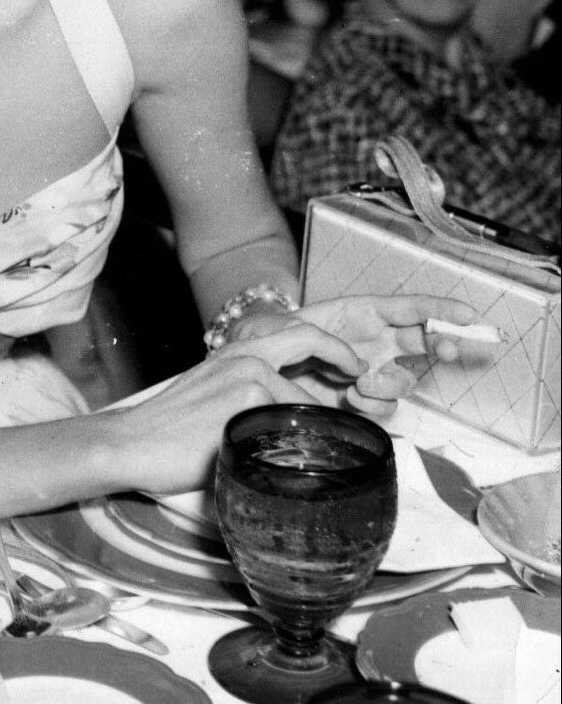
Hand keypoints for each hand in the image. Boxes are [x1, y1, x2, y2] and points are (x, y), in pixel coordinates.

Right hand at [109, 324, 370, 494]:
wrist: (133, 443)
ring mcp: (250, 376)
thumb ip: (247, 394)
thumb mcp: (211, 396)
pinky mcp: (249, 400)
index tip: (350, 365)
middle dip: (342, 356)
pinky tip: (290, 458)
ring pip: (304, 397)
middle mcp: (245, 356)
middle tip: (359, 378)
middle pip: (309, 341)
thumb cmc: (168, 430)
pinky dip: (299, 441)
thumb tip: (285, 417)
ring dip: (315, 423)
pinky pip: (294, 422)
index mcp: (235, 352)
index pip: (295, 335)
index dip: (330, 347)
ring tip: (317, 445)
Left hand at [232, 294, 475, 414]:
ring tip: (358, 382)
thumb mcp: (291, 327)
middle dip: (442, 344)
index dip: (438, 310)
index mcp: (360, 315)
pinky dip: (374, 405)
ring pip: (404, 382)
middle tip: (449, 349)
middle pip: (422, 343)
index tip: (468, 315)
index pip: (407, 309)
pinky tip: (350, 397)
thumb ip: (327, 341)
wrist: (250, 368)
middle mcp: (373, 344)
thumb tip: (359, 366)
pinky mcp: (360, 400)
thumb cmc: (268, 337)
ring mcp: (369, 373)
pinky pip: (386, 407)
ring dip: (390, 384)